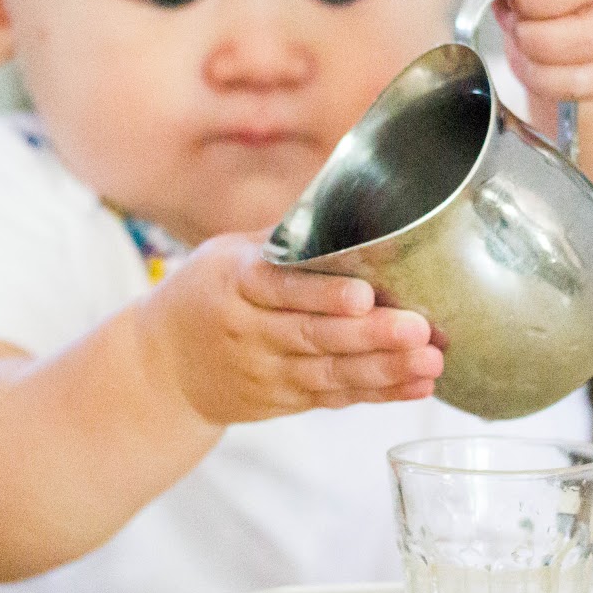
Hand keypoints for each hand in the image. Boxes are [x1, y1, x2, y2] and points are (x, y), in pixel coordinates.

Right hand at [137, 234, 441, 424]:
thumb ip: (287, 238)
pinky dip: (377, 393)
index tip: (364, 295)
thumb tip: (350, 191)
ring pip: (328, 374)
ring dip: (384, 370)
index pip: (282, 288)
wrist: (162, 367)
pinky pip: (333, 399)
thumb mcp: (229, 253)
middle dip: (370, 336)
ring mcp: (265, 372)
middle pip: (313, 336)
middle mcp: (249, 331)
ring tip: (430, 362)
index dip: (323, 295)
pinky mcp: (281, 401)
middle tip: (419, 329)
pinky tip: (416, 386)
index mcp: (235, 284)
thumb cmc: (209, 292)